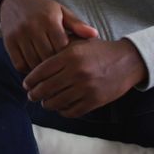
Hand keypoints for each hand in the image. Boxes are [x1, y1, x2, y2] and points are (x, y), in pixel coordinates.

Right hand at [0, 0, 98, 72]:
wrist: (14, 0)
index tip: (71, 61)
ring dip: (42, 70)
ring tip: (50, 73)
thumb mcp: (60, 12)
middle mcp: (33, 26)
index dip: (67, 57)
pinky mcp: (8, 42)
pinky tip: (35, 68)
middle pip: (47, 57)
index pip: (61, 47)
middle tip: (62, 72)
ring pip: (33, 62)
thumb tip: (95, 35)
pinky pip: (19, 64)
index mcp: (49, 19)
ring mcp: (19, 35)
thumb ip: (77, 24)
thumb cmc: (43, 9)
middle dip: (55, 66)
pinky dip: (28, 69)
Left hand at [23, 38, 147, 117]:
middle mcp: (77, 72)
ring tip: (44, 102)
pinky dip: (63, 111)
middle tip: (31, 95)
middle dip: (35, 94)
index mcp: (70, 55)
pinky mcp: (95, 101)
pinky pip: (72, 111)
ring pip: (57, 102)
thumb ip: (58, 46)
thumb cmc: (98, 50)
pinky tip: (60, 107)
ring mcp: (86, 88)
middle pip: (46, 88)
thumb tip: (35, 56)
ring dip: (47, 104)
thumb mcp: (78, 41)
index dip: (30, 80)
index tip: (26, 84)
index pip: (41, 71)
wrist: (127, 61)